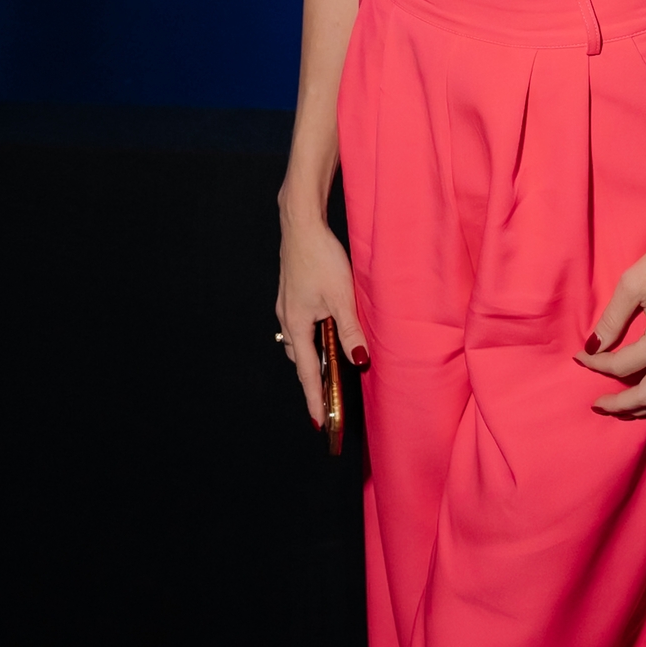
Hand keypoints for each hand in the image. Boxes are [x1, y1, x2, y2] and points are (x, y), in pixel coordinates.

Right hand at [276, 198, 367, 428]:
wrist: (301, 224)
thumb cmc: (320, 257)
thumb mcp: (341, 296)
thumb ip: (349, 330)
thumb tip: (358, 359)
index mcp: (297, 324)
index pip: (306, 372)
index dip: (315, 398)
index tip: (320, 422)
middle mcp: (287, 318)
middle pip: (300, 359)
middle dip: (313, 382)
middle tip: (328, 402)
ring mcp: (288, 305)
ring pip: (300, 341)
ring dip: (312, 358)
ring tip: (330, 371)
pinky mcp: (292, 293)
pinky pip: (301, 326)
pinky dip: (312, 338)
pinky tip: (326, 331)